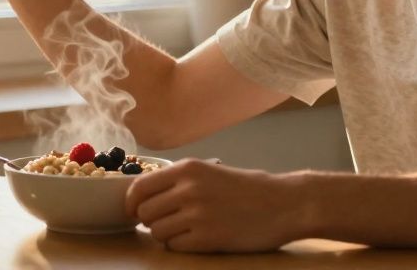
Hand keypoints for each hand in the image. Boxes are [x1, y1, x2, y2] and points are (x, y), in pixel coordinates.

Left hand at [124, 159, 303, 252]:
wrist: (285, 204)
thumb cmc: (249, 188)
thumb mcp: (210, 172)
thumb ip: (179, 181)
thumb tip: (144, 197)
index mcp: (187, 169)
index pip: (139, 187)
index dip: (131, 203)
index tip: (134, 211)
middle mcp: (188, 189)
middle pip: (145, 213)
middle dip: (152, 221)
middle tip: (170, 222)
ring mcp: (197, 214)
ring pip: (157, 232)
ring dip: (167, 235)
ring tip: (188, 230)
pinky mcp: (208, 238)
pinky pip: (176, 247)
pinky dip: (182, 246)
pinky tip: (200, 239)